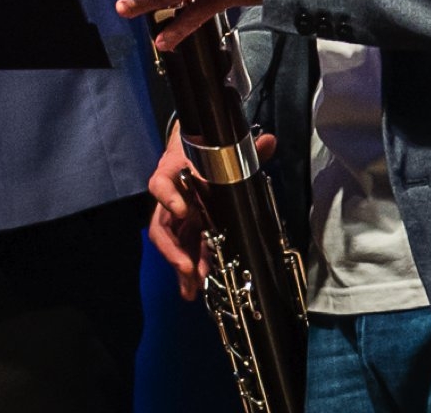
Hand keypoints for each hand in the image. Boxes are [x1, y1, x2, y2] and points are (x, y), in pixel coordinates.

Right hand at [148, 124, 277, 301]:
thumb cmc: (205, 152)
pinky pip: (183, 250)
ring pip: (171, 244)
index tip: (182, 210)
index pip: (162, 183)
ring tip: (191, 289)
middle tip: (188, 268)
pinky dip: (188, 270)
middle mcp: (170, 197)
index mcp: (174, 173)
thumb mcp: (225, 148)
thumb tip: (269, 141)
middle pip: (162, 224)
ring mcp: (175, 216)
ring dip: (180, 266)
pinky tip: (194, 289)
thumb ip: (246, 148)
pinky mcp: (184, 230)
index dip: (168, 197)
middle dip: (173, 249)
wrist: (193, 152)